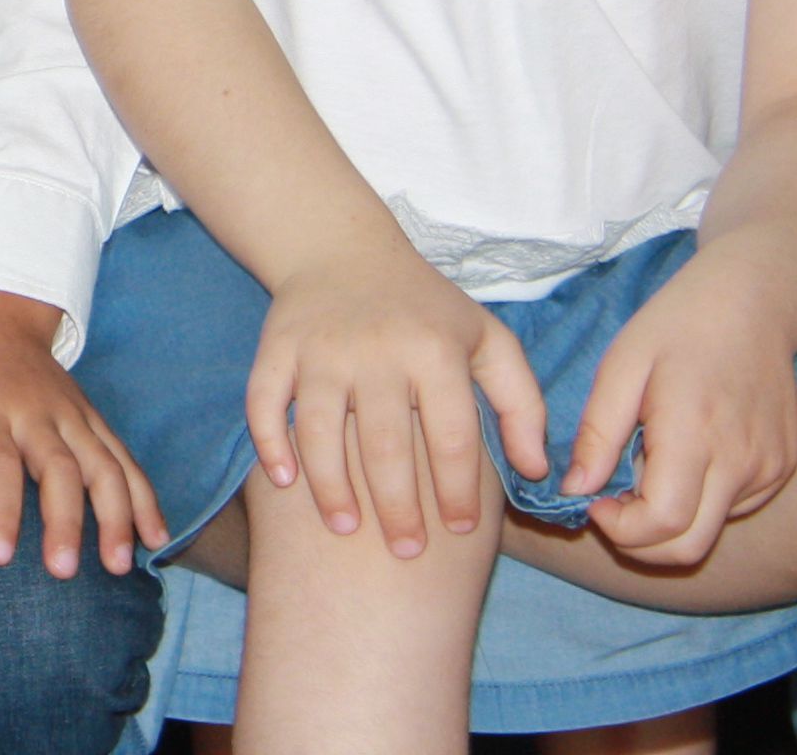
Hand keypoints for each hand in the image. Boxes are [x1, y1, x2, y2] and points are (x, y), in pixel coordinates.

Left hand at [0, 288, 164, 573]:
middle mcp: (33, 412)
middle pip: (59, 467)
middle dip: (65, 519)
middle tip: (62, 571)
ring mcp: (69, 414)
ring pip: (103, 463)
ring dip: (116, 513)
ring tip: (119, 565)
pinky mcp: (91, 418)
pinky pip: (125, 457)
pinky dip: (145, 496)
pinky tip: (156, 538)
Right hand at [247, 244, 550, 559]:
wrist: (341, 246)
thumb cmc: (425, 307)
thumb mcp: (488, 340)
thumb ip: (522, 404)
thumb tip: (532, 471)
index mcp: (435, 350)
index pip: (453, 437)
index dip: (459, 491)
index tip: (460, 529)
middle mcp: (377, 349)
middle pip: (385, 445)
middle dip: (397, 508)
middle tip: (406, 552)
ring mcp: (321, 348)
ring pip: (319, 430)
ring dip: (331, 486)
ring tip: (345, 528)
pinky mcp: (277, 346)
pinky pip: (264, 401)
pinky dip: (269, 443)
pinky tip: (284, 480)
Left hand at [558, 251, 796, 565]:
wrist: (752, 301)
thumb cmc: (677, 326)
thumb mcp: (621, 367)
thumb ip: (598, 434)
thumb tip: (575, 490)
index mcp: (696, 435)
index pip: (663, 523)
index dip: (620, 529)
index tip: (593, 501)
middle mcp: (742, 462)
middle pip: (688, 546)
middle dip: (640, 542)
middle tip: (612, 503)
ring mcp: (769, 469)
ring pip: (711, 530)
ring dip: (669, 520)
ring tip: (646, 468)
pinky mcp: (781, 468)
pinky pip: (734, 508)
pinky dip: (700, 502)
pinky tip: (683, 460)